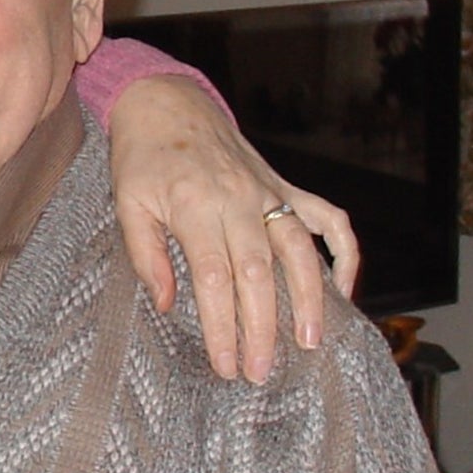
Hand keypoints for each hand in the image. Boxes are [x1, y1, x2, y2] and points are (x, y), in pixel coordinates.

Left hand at [105, 75, 359, 382]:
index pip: (213, 277)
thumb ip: (145, 254)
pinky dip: (343, 252)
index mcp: (195, 207)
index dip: (221, 325)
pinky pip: (327, 217)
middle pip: (258, 273)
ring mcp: (267, 191)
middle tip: (260, 371)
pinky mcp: (284, 185)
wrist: (165, 102)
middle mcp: (238, 199)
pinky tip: (345, 289)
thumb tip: (168, 304)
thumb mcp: (127, 203)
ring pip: (299, 251)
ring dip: (308, 299)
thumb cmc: (142, 157)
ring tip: (310, 342)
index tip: (225, 364)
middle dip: (262, 327)